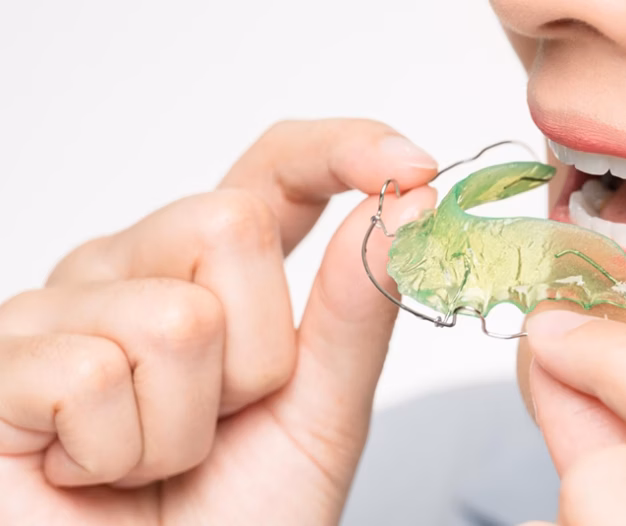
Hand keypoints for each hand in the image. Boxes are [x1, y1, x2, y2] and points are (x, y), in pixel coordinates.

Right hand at [0, 119, 437, 524]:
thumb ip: (357, 308)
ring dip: (187, 425)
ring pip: (173, 317)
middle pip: (229, 226)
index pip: (274, 170)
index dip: (341, 150)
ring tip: (153, 461)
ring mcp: (55, 310)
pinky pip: (91, 376)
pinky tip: (89, 475)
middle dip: (256, 357)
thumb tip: (407, 202)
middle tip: (220, 424)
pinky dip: (117, 454)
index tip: (413, 164)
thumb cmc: (235, 521)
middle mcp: (129, 269)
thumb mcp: (322, 412)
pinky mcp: (0, 364)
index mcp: (210, 272)